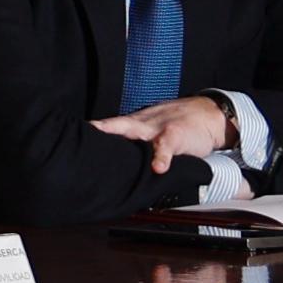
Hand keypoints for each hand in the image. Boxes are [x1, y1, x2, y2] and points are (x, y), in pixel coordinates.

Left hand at [93, 93, 235, 173]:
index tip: (73, 135)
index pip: (111, 126)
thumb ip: (136, 142)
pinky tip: (159, 168)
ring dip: (125, 138)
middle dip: (101, 129)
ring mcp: (159, 128)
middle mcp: (143, 124)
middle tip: (84, 133)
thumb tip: (115, 160)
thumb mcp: (153, 130)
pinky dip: (162, 158)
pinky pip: (167, 147)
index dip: (93, 131)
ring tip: (111, 154)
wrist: (209, 114)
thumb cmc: (178, 124)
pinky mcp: (177, 135)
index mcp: (136, 124)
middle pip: (118, 125)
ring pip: (138, 132)